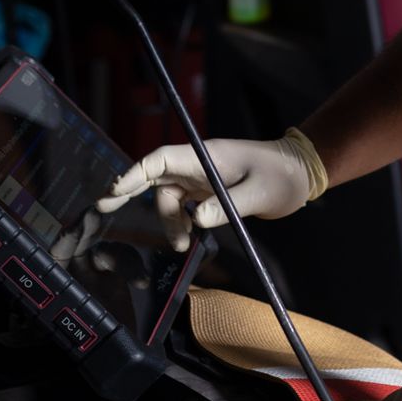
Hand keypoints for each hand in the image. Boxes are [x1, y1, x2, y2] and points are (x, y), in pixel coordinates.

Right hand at [95, 132, 325, 249]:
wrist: (300, 174)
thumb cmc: (281, 176)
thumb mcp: (258, 193)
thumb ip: (226, 207)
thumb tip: (196, 221)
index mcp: (205, 156)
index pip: (161, 159)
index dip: (136, 173)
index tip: (115, 191)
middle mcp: (198, 164)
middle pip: (154, 175)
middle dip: (128, 189)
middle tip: (102, 208)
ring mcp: (202, 177)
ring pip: (169, 197)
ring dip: (168, 221)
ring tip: (180, 244)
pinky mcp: (208, 191)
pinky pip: (183, 205)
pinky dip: (180, 221)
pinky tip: (187, 237)